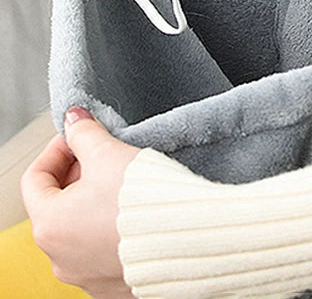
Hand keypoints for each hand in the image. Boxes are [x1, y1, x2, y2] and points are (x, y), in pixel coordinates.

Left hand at [21, 106, 140, 298]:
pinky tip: (132, 213)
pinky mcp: (109, 284)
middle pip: (56, 204)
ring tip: (122, 184)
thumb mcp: (109, 153)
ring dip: (93, 203)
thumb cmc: (145, 200)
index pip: (35, 178)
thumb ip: (85, 133)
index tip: (78, 137)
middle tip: (102, 156)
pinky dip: (109, 230)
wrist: (186, 237)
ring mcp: (83, 274)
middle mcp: (59, 256)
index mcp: (50, 223)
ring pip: (78, 229)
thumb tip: (75, 120)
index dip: (57, 149)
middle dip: (77, 175)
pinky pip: (101, 251)